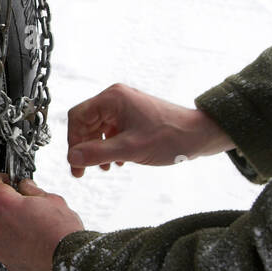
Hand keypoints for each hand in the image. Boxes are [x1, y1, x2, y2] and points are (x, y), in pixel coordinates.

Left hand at [0, 173, 83, 270]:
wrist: (68, 264)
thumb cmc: (61, 234)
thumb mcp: (52, 200)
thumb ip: (33, 191)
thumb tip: (27, 187)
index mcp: (2, 204)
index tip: (8, 180)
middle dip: (7, 202)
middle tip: (26, 203)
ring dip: (9, 222)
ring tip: (33, 224)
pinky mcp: (4, 260)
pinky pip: (4, 244)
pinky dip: (14, 240)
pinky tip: (32, 240)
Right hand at [67, 84, 232, 176]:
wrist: (199, 136)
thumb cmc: (170, 137)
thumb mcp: (130, 149)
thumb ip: (98, 153)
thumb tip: (71, 157)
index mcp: (112, 98)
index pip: (77, 117)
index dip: (73, 141)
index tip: (75, 163)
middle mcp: (116, 98)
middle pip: (86, 123)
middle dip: (84, 148)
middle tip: (82, 172)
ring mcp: (124, 107)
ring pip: (98, 129)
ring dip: (97, 150)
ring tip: (104, 168)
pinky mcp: (132, 116)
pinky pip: (111, 131)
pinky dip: (110, 147)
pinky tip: (117, 162)